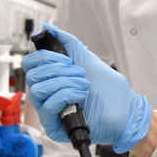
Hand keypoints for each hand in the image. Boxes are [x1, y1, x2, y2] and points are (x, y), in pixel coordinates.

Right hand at [23, 23, 152, 152]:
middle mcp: (47, 96)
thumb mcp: (88, 61)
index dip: (44, 57)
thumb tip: (49, 28)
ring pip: (37, 90)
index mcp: (52, 80)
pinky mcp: (55, 127)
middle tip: (79, 72)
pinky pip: (48, 106)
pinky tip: (81, 95)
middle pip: (31, 76)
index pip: (30, 65)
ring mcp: (50, 112)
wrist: (127, 110)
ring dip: (65, 82)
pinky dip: (66, 95)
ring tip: (84, 84)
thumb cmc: (110, 91)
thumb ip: (69, 44)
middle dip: (58, 69)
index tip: (65, 58)